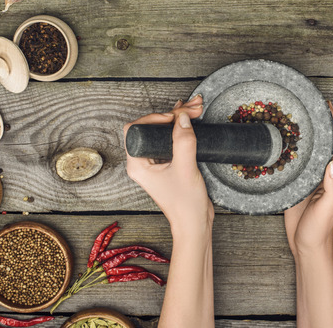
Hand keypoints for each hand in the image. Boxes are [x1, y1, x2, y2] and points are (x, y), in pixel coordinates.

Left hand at [124, 95, 213, 235]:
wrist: (195, 223)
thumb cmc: (185, 205)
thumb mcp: (185, 169)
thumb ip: (183, 141)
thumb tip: (182, 117)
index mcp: (137, 164)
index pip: (136, 129)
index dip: (155, 117)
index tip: (175, 117)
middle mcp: (142, 162)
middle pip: (151, 127)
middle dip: (172, 114)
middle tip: (192, 108)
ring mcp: (155, 163)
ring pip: (162, 131)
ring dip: (179, 118)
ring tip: (196, 109)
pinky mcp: (167, 164)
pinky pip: (170, 139)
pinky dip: (181, 128)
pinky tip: (191, 118)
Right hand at [284, 102, 332, 257]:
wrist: (306, 247)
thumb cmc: (320, 230)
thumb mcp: (327, 208)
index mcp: (332, 176)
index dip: (332, 124)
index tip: (326, 105)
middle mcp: (321, 174)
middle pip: (320, 143)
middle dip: (316, 124)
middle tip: (305, 104)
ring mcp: (308, 180)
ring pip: (305, 152)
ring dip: (301, 136)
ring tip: (289, 117)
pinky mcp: (295, 186)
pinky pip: (291, 165)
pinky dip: (286, 152)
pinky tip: (276, 144)